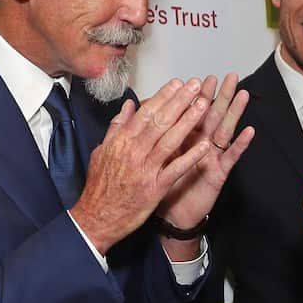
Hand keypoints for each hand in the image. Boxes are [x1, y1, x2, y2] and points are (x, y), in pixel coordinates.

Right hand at [72, 78, 212, 253]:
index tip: (178, 84)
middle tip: (196, 86)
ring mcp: (145, 170)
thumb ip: (117, 127)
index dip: (164, 97)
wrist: (96, 218)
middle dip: (180, 101)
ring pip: (170, 140)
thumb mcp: (102, 151)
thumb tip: (129, 106)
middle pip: (161, 121)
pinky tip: (205, 146)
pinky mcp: (155, 188)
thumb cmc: (99, 186)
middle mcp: (134, 152)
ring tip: (203, 106)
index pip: (146, 113)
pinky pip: (176, 169)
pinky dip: (191, 157)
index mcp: (121, 141)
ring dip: (188, 122)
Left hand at [158, 73, 254, 228]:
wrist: (171, 216)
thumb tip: (139, 111)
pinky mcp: (219, 174)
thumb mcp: (153, 157)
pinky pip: (231, 157)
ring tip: (241, 94)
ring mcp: (212, 158)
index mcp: (184, 140)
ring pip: (224, 130)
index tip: (197, 78)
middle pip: (211, 116)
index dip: (194, 96)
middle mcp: (200, 145)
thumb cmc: (163, 186)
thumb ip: (150, 134)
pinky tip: (249, 131)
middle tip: (228, 76)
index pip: (189, 113)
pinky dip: (240, 144)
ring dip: (234, 112)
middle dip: (219, 96)